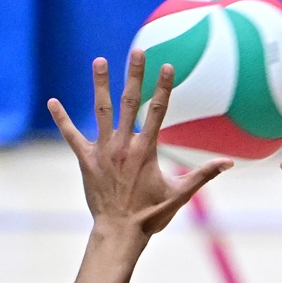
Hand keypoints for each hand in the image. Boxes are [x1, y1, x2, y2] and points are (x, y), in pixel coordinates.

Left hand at [47, 52, 230, 237]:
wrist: (118, 231)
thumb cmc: (151, 215)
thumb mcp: (181, 194)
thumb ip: (204, 175)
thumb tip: (229, 163)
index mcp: (146, 150)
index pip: (158, 111)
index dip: (163, 87)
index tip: (166, 65)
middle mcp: (123, 145)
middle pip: (130, 102)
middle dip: (134, 75)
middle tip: (137, 51)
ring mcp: (102, 151)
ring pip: (102, 110)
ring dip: (100, 85)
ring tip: (99, 61)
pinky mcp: (86, 160)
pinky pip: (71, 135)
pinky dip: (62, 119)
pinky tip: (53, 101)